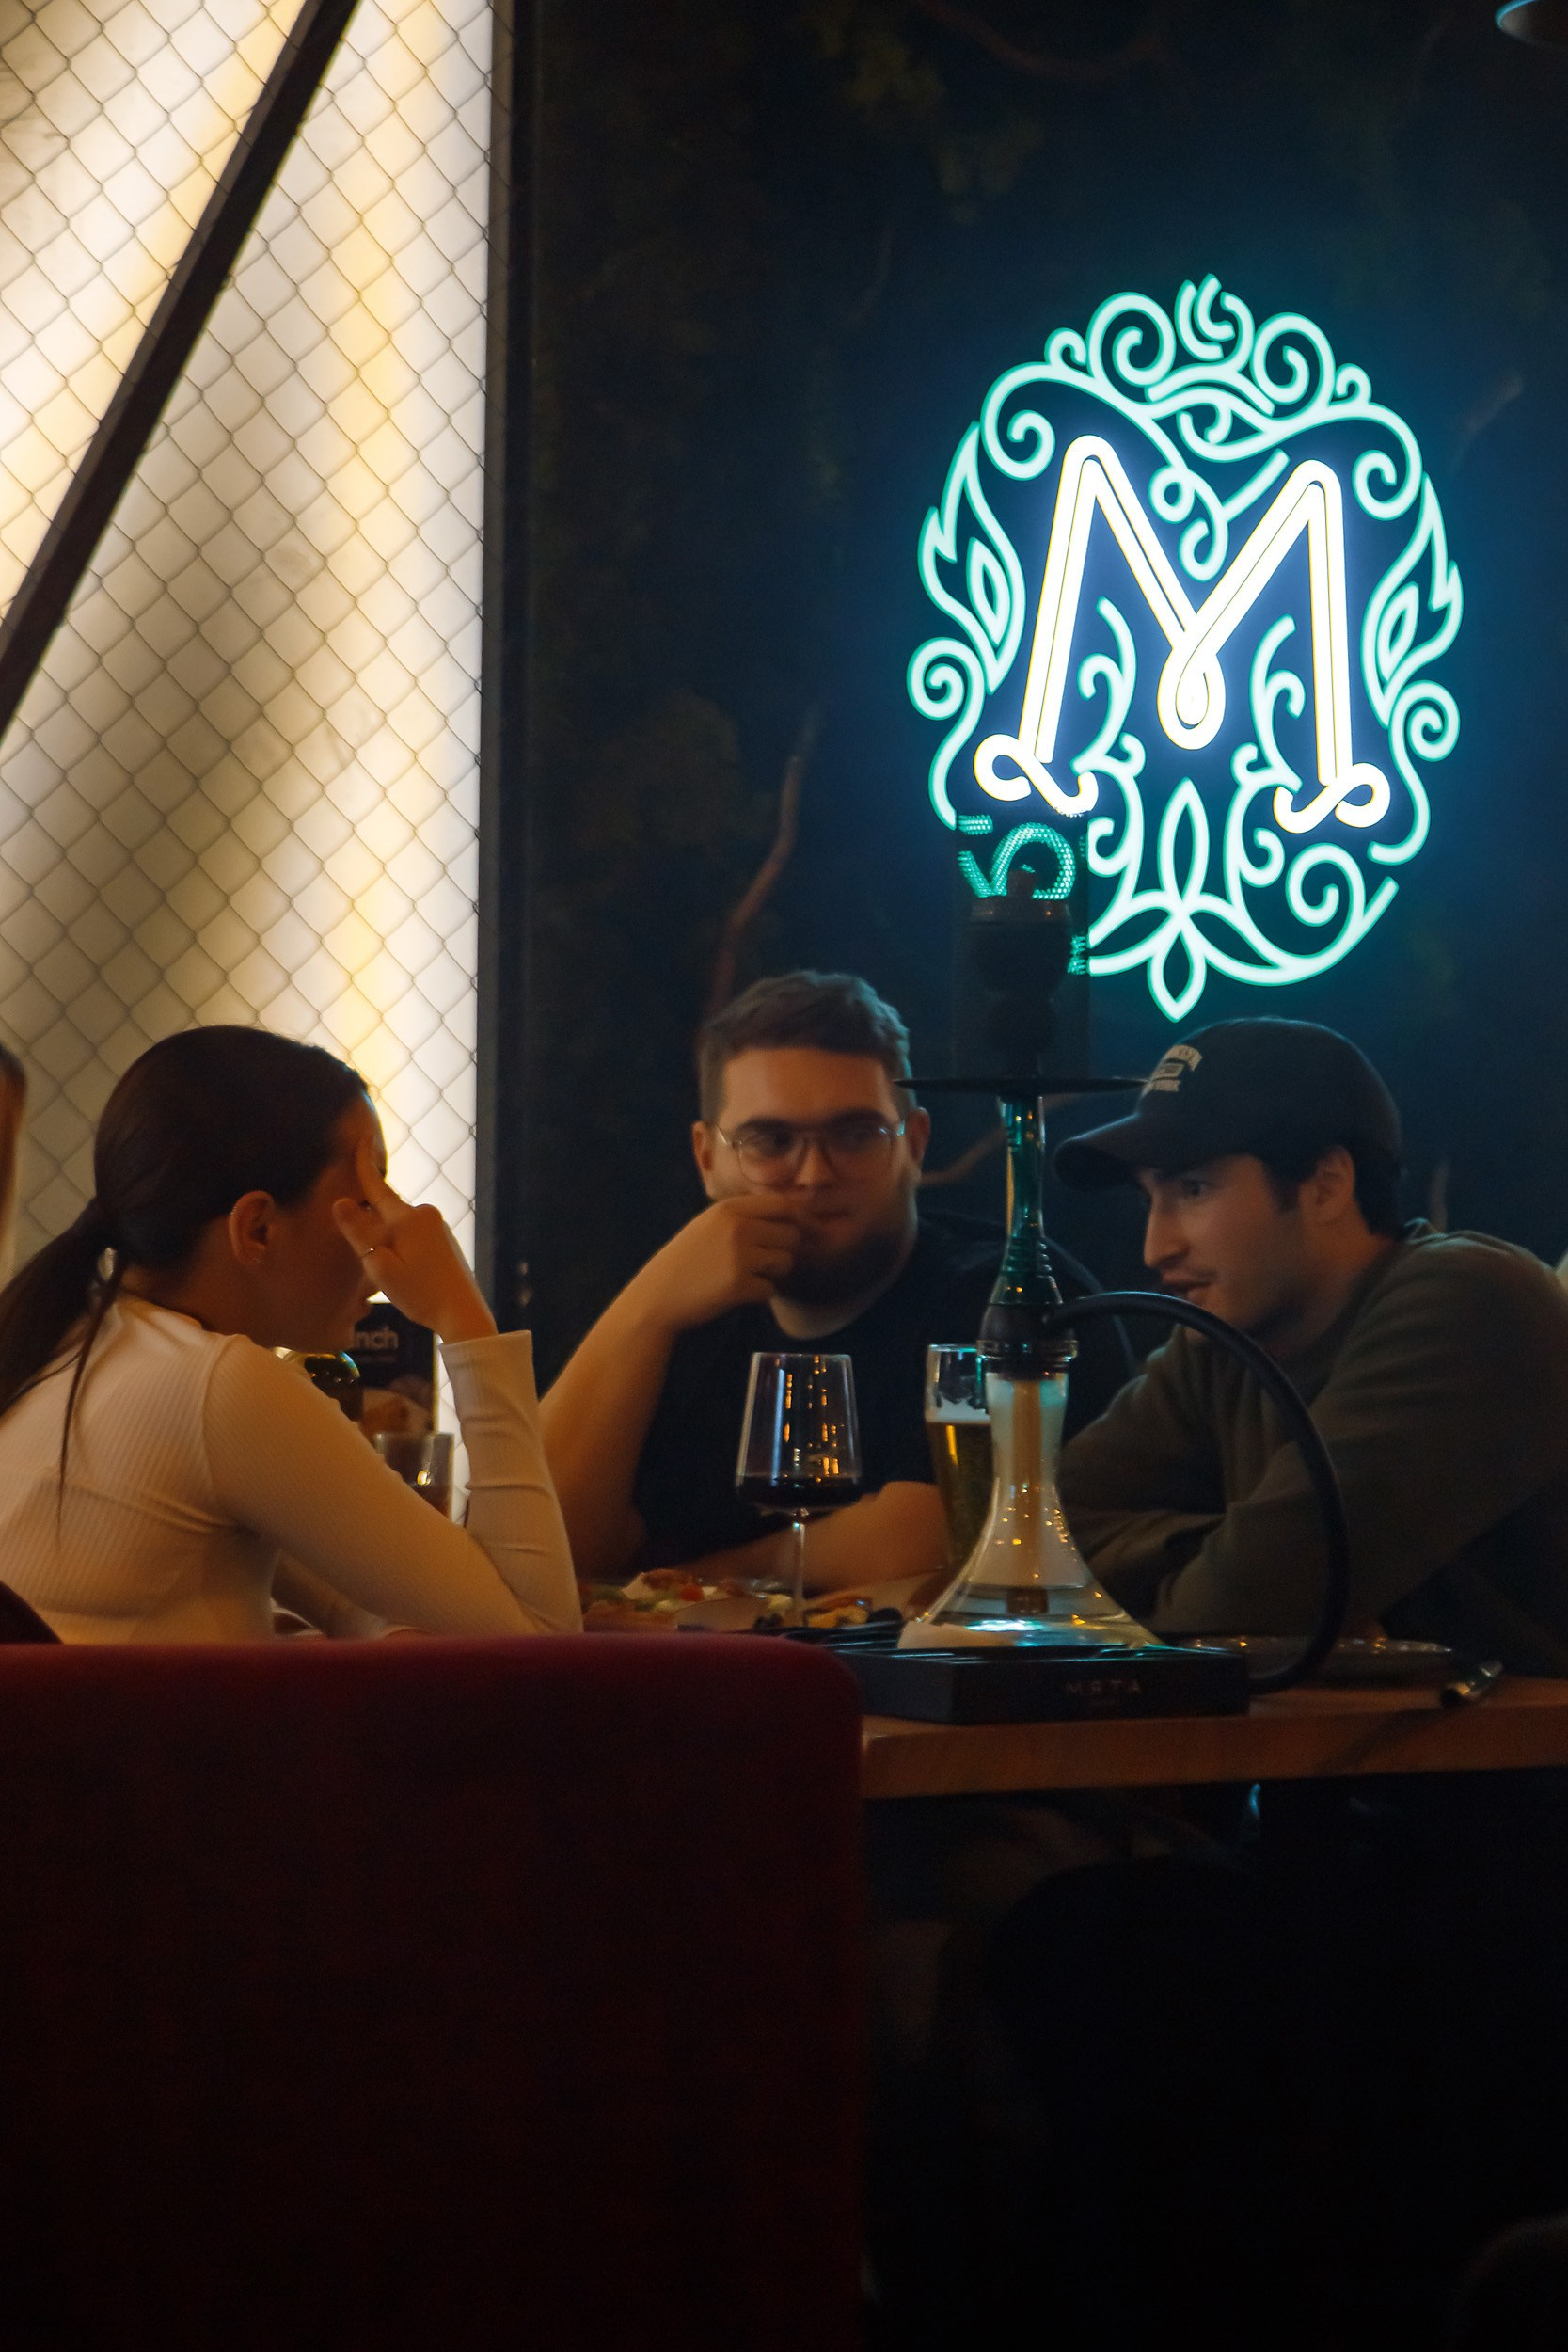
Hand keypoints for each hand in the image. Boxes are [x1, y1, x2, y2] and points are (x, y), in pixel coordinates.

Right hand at [333, 1137, 497, 1343]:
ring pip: (400, 1225)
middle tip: (366, 1254)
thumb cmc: (420, 1294)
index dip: (364, 1162)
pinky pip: (413, 1235)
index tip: (361, 1136)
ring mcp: (438, 1227)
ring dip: (387, 1239)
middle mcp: (425, 1214)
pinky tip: (405, 1273)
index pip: (377, 1186)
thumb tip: (340, 1202)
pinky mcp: (445, 1240)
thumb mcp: (381, 1267)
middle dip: (371, 1221)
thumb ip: (359, 1233)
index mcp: (407, 1218)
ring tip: (389, 1275)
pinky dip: (401, 1245)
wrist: (463, 1313)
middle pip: (386, 1209)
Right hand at [627, 1194, 805, 1333]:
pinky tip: (740, 1293)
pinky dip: (760, 1294)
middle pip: (790, 1234)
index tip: (795, 1233)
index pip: (782, 1204)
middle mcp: (737, 1227)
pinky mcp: (739, 1285)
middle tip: (764, 1262)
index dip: (796, 1219)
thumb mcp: (709, 1224)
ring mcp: (739, 1256)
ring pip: (785, 1262)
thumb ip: (743, 1216)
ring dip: (774, 1273)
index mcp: (729, 1209)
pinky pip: (771, 1289)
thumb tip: (790, 1214)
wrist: (658, 1294)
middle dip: (783, 1250)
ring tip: (751, 1276)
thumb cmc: (686, 1259)